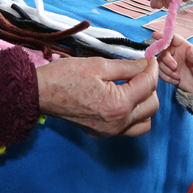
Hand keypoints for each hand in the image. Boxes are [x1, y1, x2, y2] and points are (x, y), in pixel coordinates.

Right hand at [37, 56, 158, 137]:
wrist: (40, 93)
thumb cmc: (66, 76)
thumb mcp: (99, 65)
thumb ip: (128, 66)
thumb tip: (145, 64)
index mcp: (119, 104)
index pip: (148, 85)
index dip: (151, 68)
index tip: (149, 58)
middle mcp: (118, 123)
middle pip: (152, 105)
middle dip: (150, 85)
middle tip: (139, 70)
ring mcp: (110, 132)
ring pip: (144, 120)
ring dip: (144, 103)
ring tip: (133, 86)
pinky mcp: (102, 134)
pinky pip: (129, 128)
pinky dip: (133, 115)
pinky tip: (122, 99)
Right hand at [154, 32, 192, 92]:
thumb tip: (188, 48)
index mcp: (184, 47)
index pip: (172, 38)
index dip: (163, 36)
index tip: (155, 35)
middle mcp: (175, 53)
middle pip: (163, 51)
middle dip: (166, 59)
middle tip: (175, 67)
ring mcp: (171, 63)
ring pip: (160, 63)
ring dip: (167, 70)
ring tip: (178, 76)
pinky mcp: (168, 72)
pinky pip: (160, 73)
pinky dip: (166, 77)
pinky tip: (176, 80)